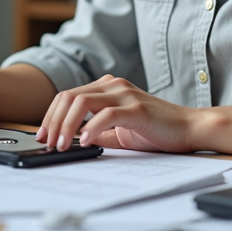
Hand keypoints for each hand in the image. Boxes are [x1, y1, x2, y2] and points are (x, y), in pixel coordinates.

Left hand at [36, 75, 198, 152]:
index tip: (42, 135)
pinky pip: (106, 114)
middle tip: (48, 143)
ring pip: (82, 102)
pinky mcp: (136, 109)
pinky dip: (91, 128)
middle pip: (69, 97)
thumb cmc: (156, 130)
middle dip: (53, 121)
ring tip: (62, 145)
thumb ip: (97, 132)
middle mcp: (114, 86)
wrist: (189, 129)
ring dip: (66, 125)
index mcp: (107, 88)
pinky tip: (85, 141)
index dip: (50, 115)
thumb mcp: (119, 131)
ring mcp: (125, 95)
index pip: (68, 96)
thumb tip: (71, 142)